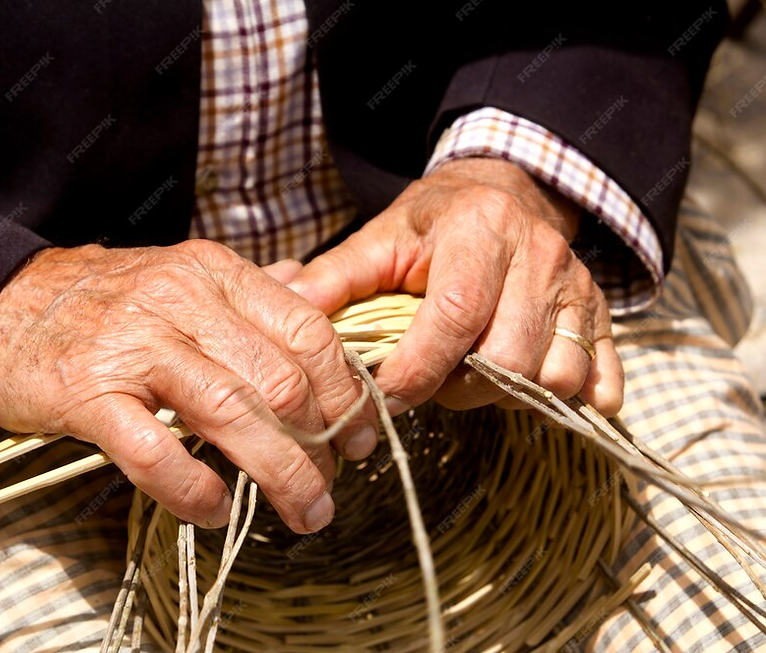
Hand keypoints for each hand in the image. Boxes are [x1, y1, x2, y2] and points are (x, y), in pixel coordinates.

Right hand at [0, 241, 376, 533]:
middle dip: (322, 446)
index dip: (349, 393)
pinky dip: (193, 489)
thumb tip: (311, 293)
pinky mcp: (85, 392)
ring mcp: (132, 345)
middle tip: (329, 486)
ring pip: (231, 415)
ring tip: (302, 512)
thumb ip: (247, 290)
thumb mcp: (179, 275)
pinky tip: (213, 511)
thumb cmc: (98, 301)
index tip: (363, 437)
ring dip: (280, 475)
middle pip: (281, 382)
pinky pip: (154, 450)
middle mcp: (181, 301)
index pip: (309, 333)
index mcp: (213, 273)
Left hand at [288, 157, 623, 415]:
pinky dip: (579, 396)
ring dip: (509, 394)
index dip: (418, 368)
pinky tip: (539, 391)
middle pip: (508, 355)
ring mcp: (577, 285)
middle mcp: (537, 254)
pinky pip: (602, 374)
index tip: (386, 395)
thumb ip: (336, 276)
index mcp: (478, 230)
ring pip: (554, 373)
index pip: (455, 314)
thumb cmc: (433, 225)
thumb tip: (286, 305)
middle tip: (433, 379)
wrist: (505, 191)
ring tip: (475, 375)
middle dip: (460, 388)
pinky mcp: (601, 312)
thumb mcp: (380, 238)